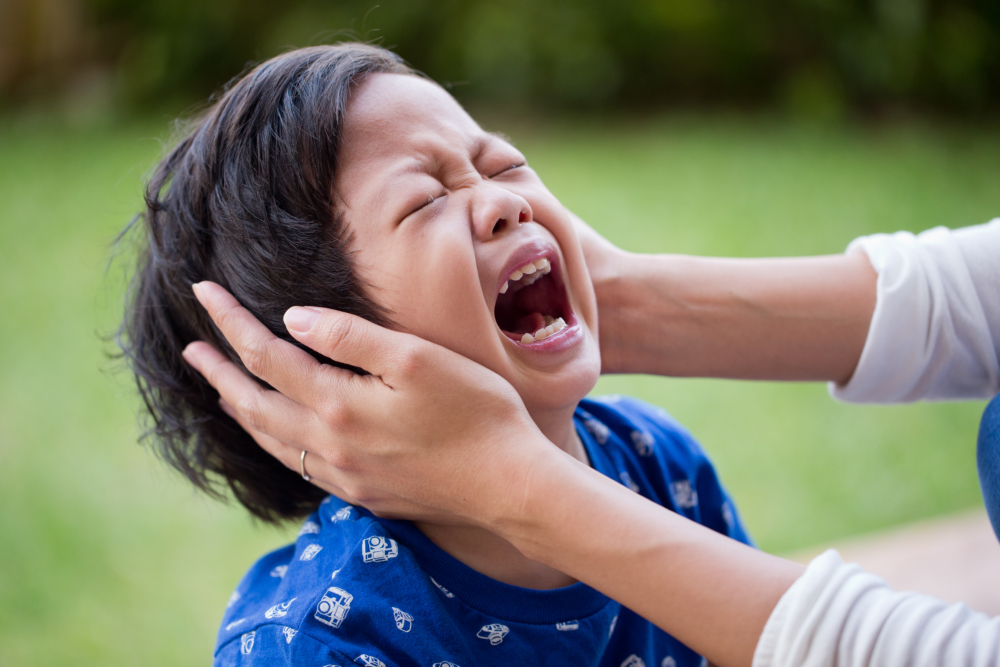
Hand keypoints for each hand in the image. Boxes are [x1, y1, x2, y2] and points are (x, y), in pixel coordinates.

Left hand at [182, 281, 555, 526]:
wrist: (509, 486)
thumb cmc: (475, 412)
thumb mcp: (416, 358)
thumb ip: (350, 337)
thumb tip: (291, 319)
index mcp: (338, 404)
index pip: (265, 355)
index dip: (230, 321)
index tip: (202, 291)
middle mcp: (328, 445)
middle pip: (253, 403)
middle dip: (218, 371)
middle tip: (190, 349)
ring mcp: (343, 475)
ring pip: (270, 439)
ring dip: (239, 410)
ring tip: (220, 391)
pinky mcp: (363, 493)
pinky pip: (296, 464)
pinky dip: (272, 440)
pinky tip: (277, 434)